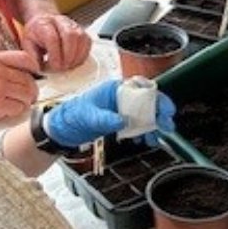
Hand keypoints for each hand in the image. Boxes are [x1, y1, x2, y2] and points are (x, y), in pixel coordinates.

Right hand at [0, 50, 39, 127]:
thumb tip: (29, 75)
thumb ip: (4, 67)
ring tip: (13, 105)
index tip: (34, 78)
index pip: (26, 59)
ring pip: (27, 95)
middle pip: (29, 80)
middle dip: (30, 92)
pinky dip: (15, 112)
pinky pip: (19, 108)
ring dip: (24, 103)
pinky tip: (5, 111)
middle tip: (24, 98)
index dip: (34, 70)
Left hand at [21, 13, 90, 72]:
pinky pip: (87, 42)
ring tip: (68, 66)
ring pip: (81, 38)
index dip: (55, 55)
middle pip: (70, 36)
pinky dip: (83, 55)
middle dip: (68, 56)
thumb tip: (38, 68)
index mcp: (43, 24)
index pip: (53, 38)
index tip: (54, 67)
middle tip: (62, 68)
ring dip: (76, 57)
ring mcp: (73, 25)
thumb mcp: (27, 44)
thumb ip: (32, 56)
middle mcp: (60, 21)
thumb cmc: (35, 34)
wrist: (43, 21)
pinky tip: (75, 62)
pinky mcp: (82, 31)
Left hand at [44, 79, 177, 147]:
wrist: (60, 131)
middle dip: (158, 113)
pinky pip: (136, 125)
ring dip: (153, 125)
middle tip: (167, 125)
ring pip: (143, 115)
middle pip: (146, 102)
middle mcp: (119, 97)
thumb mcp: (86, 116)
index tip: (165, 109)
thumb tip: (123, 121)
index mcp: (113, 89)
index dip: (155, 97)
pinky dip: (143, 133)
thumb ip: (104, 118)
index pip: (140, 88)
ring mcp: (119, 110)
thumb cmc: (70, 117)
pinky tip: (146, 140)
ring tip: (157, 137)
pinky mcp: (118, 122)